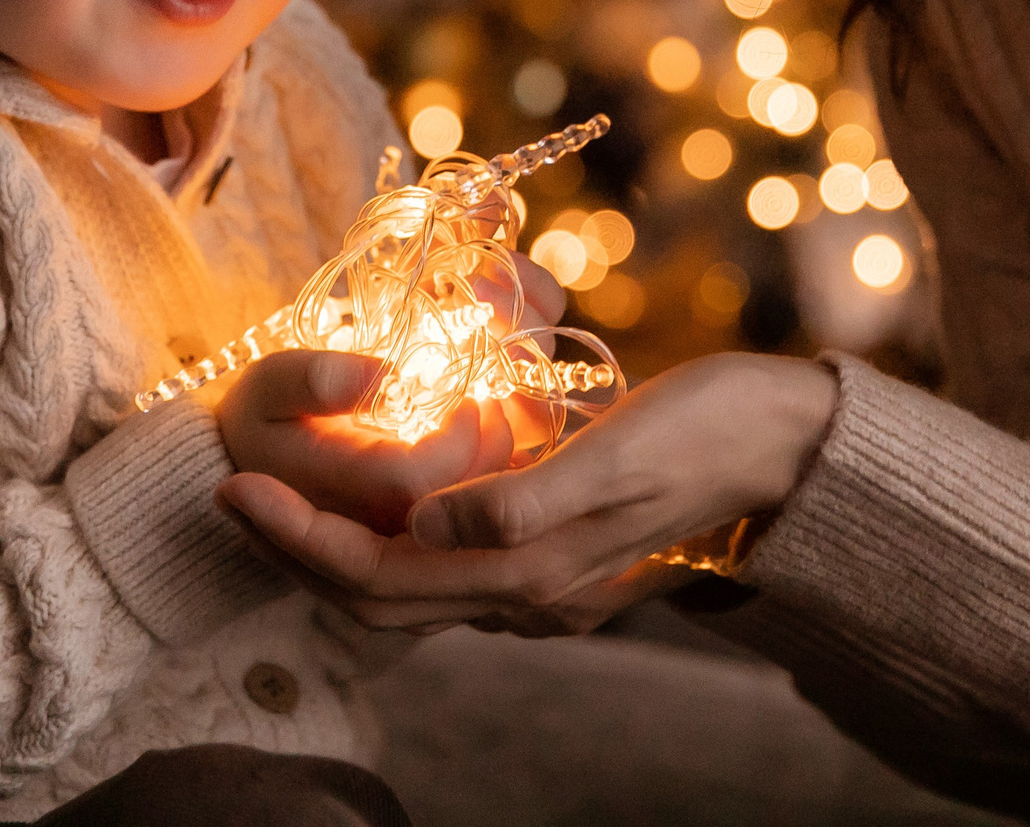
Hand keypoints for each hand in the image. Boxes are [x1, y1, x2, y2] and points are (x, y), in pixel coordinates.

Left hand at [219, 352, 837, 632]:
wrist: (795, 449)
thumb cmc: (711, 433)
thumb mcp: (615, 455)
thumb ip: (518, 501)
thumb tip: (421, 525)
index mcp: (534, 574)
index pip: (379, 576)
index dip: (296, 538)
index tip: (234, 487)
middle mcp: (532, 595)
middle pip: (380, 596)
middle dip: (298, 550)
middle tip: (234, 492)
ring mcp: (550, 581)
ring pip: (413, 585)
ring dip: (340, 545)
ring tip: (288, 494)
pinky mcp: (565, 554)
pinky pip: (454, 566)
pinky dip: (398, 538)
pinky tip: (386, 495)